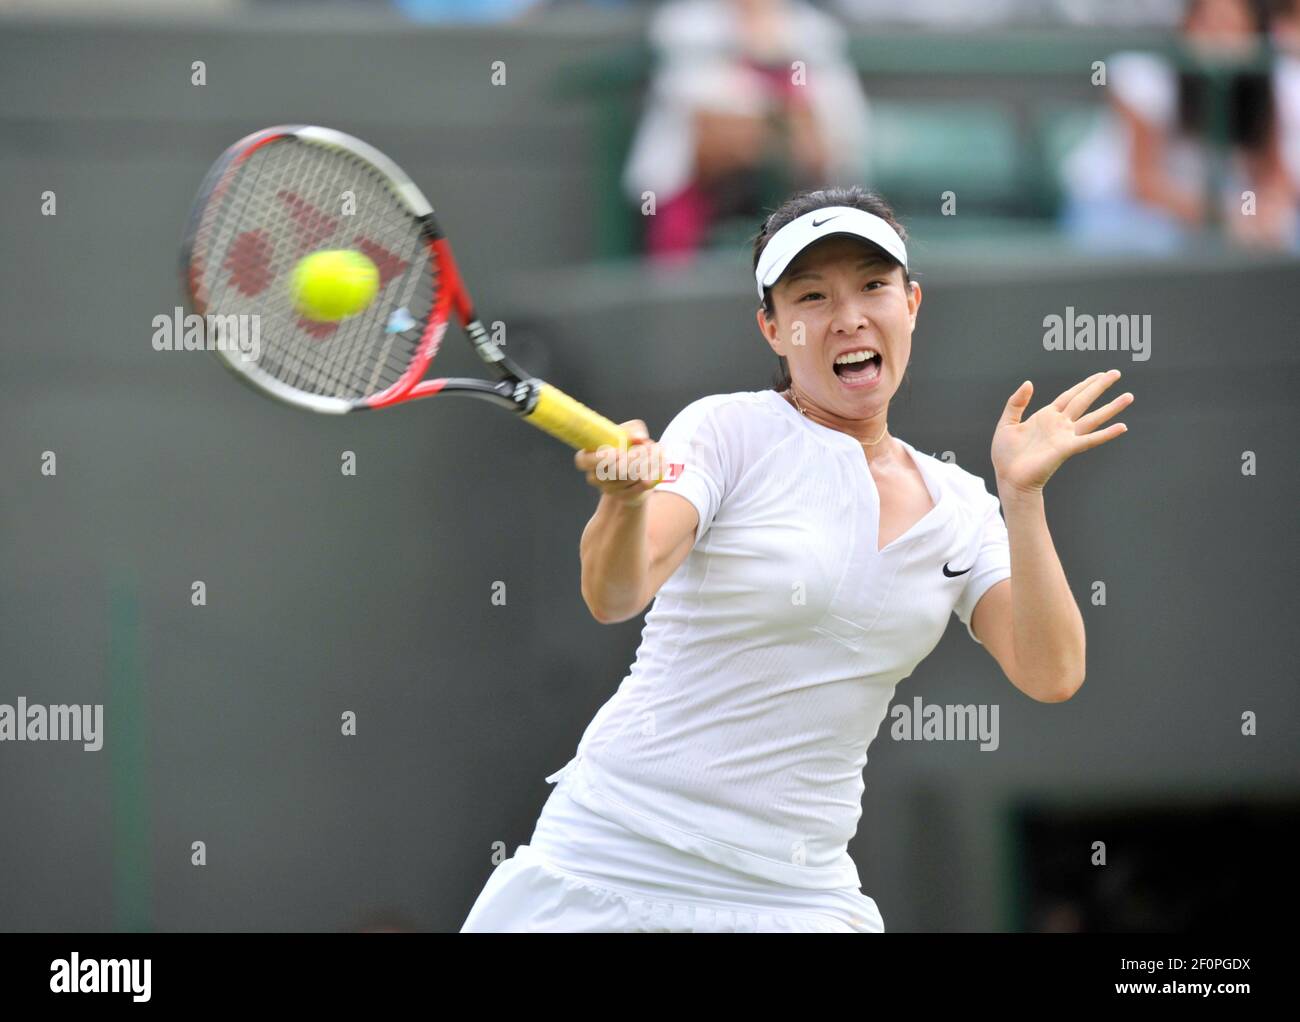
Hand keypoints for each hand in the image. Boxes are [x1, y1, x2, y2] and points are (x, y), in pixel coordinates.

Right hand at [573, 420, 661, 506]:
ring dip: (643, 466)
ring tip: (653, 455)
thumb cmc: (630, 445)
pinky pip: (635, 489)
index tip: (617, 452)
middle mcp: (595, 475)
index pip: (583, 461)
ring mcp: (607, 489)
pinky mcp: (622, 497)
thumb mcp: (632, 431)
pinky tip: (655, 469)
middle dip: (629, 460)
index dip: (598, 458)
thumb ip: (635, 429)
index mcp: (589, 456)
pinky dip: (648, 478)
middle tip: (642, 450)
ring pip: (625, 480)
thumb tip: (639, 437)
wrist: (641, 468)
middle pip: (608, 472)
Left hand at [991, 371, 1132, 496]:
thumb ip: (1016, 402)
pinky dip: (1106, 434)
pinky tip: (1122, 427)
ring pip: (1093, 418)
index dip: (1084, 384)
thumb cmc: (1006, 456)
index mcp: (1046, 417)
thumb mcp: (1007, 423)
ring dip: (1111, 407)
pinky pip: (1090, 440)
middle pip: (1084, 401)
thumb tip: (1028, 382)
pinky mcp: (1066, 449)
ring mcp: (1065, 436)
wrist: (1009, 478)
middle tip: (1116, 373)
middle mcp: (1060, 425)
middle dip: (1100, 386)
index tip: (1099, 374)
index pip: (1069, 396)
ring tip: (1128, 397)